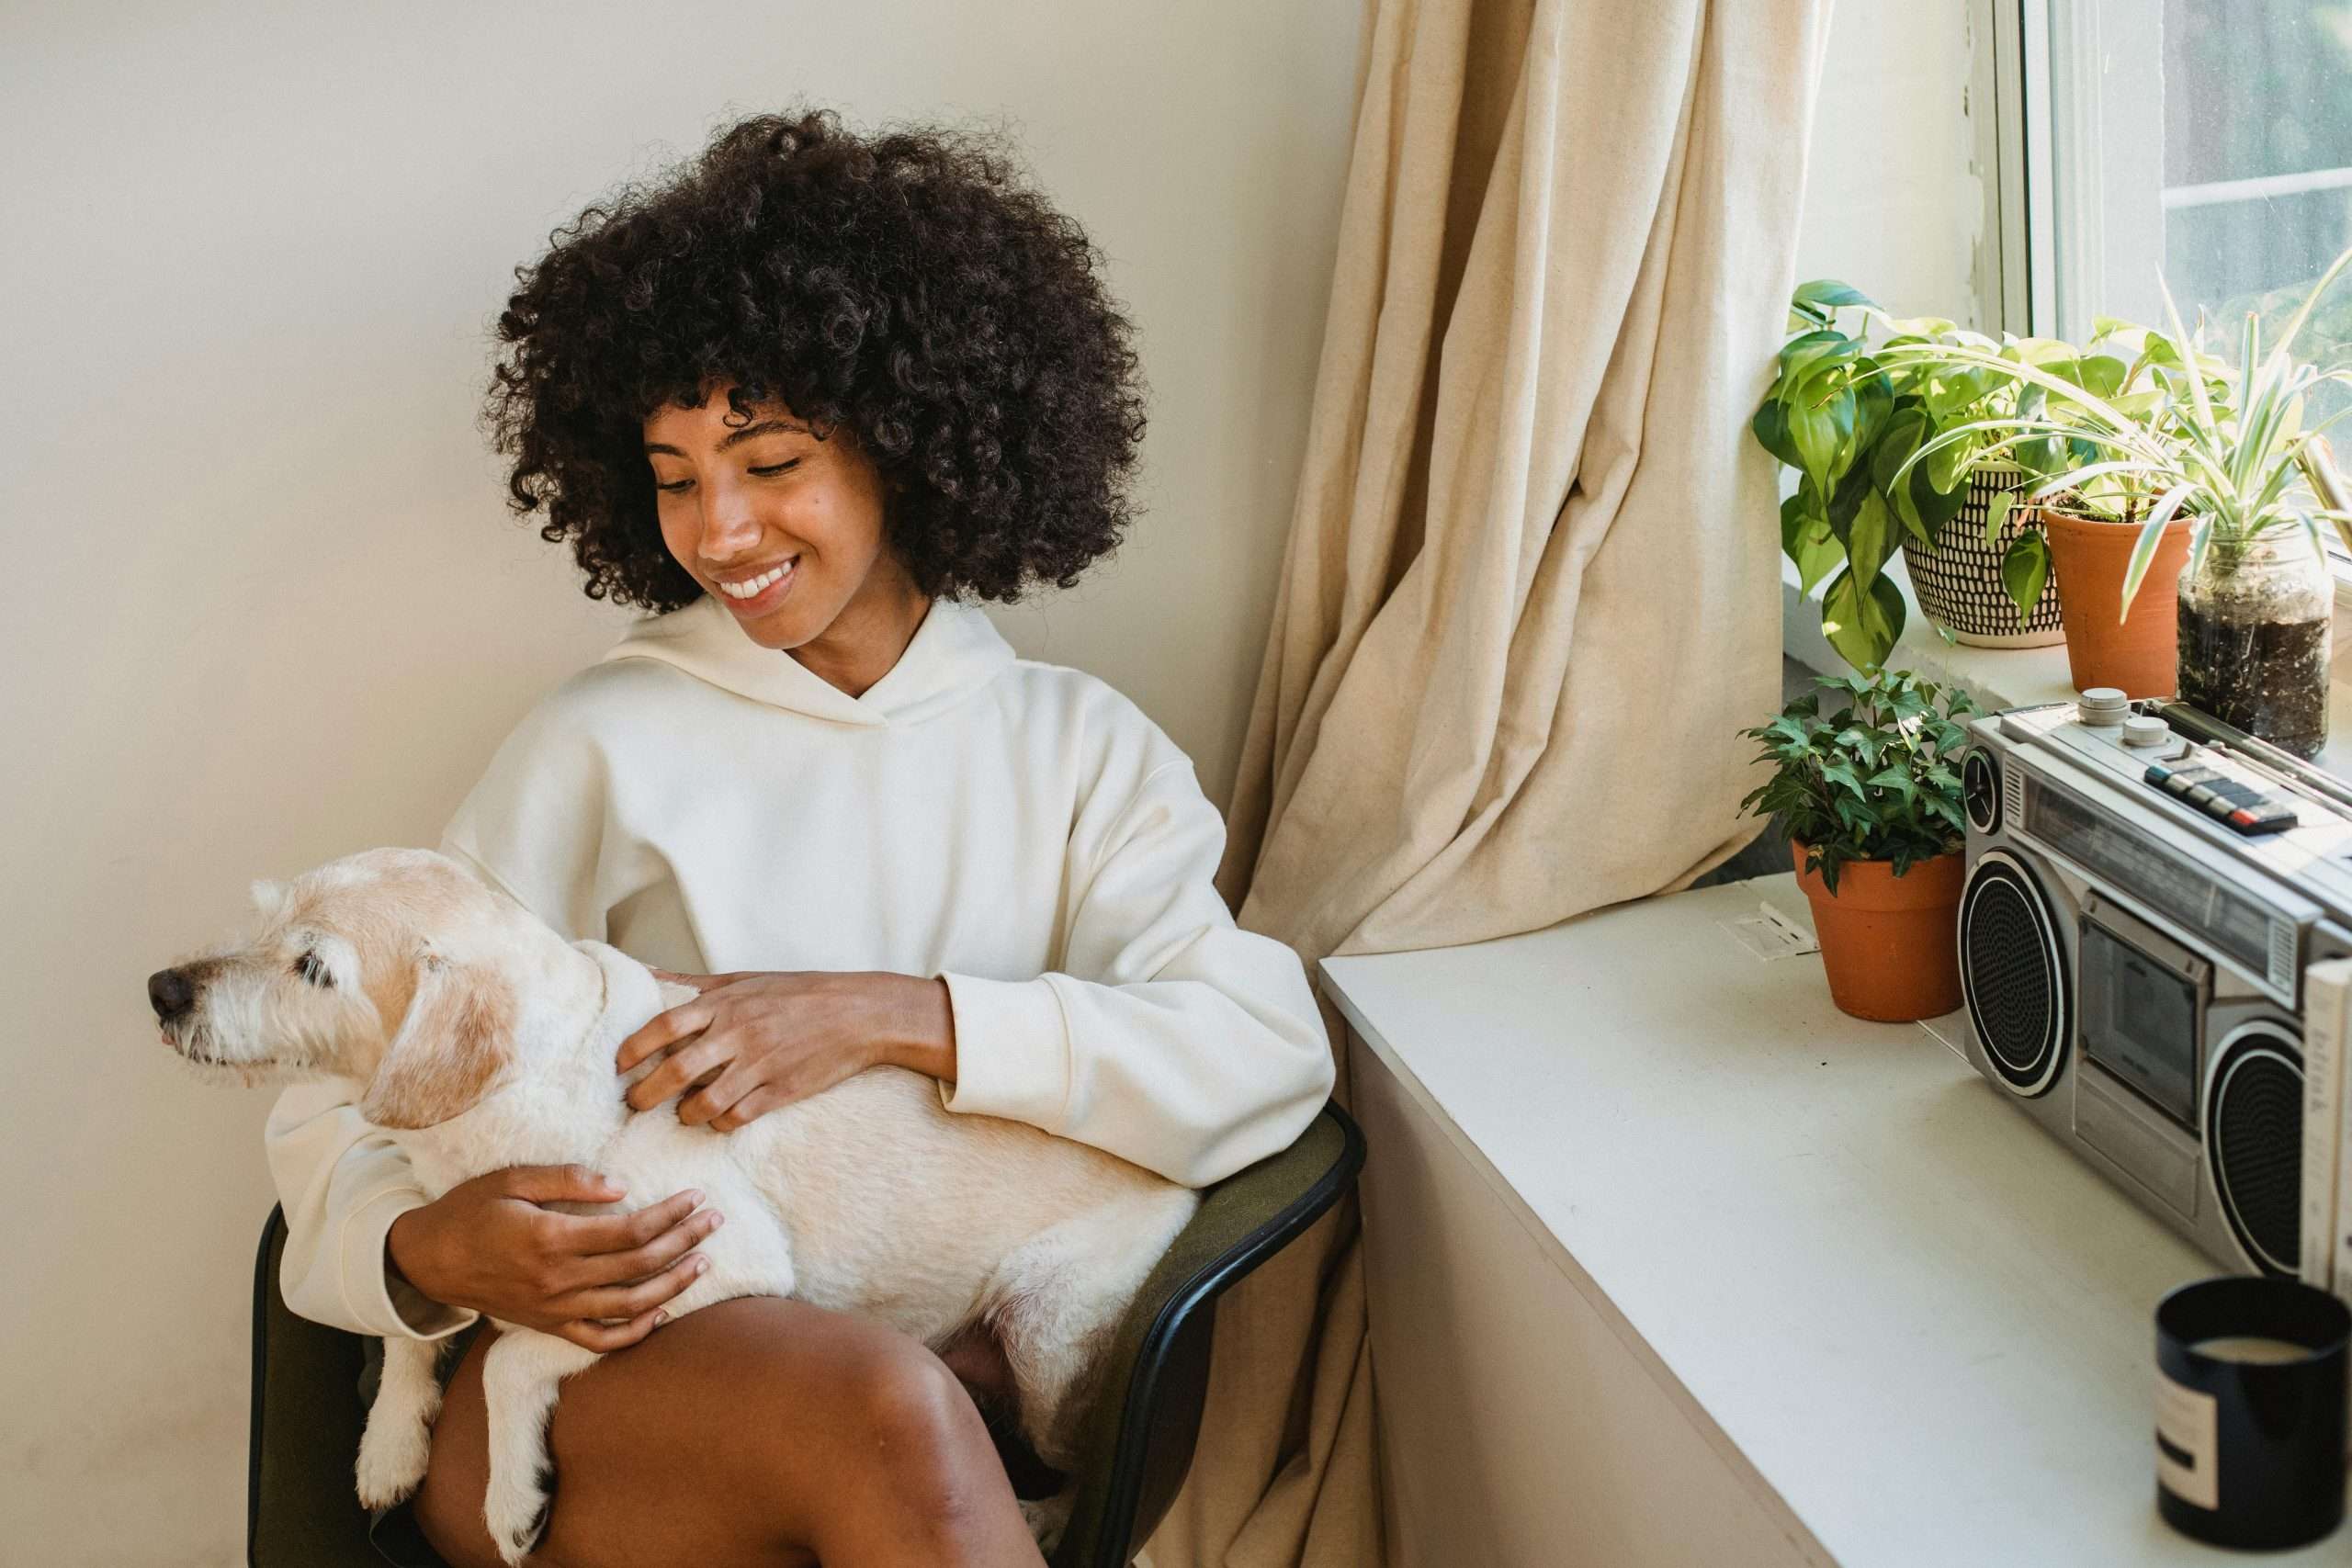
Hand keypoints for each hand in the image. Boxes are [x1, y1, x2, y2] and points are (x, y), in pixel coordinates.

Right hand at [385, 1165, 722, 1350]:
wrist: (429, 1259)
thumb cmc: (471, 1210)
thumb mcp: (512, 1179)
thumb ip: (568, 1180)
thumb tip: (622, 1186)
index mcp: (551, 1239)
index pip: (630, 1231)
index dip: (670, 1215)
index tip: (696, 1198)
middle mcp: (557, 1280)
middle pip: (638, 1266)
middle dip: (683, 1241)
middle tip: (713, 1221)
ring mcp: (554, 1309)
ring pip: (629, 1306)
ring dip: (672, 1285)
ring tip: (702, 1262)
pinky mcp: (548, 1326)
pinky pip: (599, 1340)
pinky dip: (635, 1331)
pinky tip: (661, 1312)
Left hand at [623, 968, 953, 1131]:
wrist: (859, 1014)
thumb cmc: (798, 992)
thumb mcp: (745, 978)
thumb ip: (694, 984)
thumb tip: (647, 973)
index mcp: (727, 1003)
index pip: (665, 1025)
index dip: (635, 1047)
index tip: (619, 1064)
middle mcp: (739, 1033)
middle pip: (677, 1070)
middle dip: (646, 1093)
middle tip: (634, 1102)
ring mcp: (760, 1064)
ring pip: (704, 1102)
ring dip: (683, 1114)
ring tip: (680, 1114)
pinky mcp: (781, 1091)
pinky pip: (737, 1117)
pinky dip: (719, 1123)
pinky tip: (718, 1119)